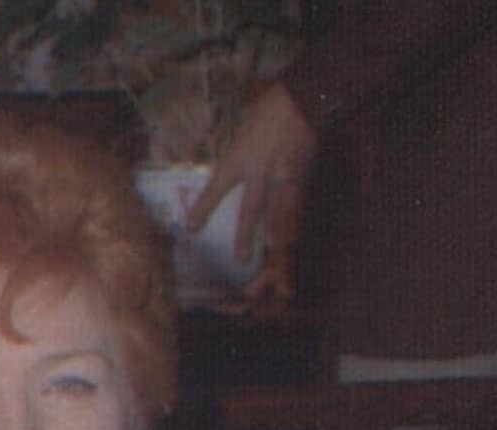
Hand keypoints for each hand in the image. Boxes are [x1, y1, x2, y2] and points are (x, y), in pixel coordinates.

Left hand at [186, 83, 316, 302]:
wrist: (304, 98)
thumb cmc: (268, 108)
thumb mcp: (241, 129)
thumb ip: (236, 153)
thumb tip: (231, 169)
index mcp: (240, 157)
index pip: (217, 188)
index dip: (205, 208)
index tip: (191, 228)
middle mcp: (261, 172)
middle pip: (251, 211)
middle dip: (245, 237)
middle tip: (240, 261)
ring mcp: (284, 177)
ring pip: (279, 216)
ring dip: (275, 242)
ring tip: (274, 264)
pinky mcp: (302, 177)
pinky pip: (296, 208)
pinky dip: (293, 226)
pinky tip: (292, 242)